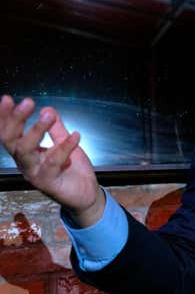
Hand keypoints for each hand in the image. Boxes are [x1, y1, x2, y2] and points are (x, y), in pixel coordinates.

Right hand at [0, 95, 103, 225]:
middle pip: (11, 140)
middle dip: (16, 120)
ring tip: (48, 116)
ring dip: (35, 131)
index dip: (5, 117)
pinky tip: (75, 135)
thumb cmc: (71, 170)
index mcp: (25, 152)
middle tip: (28, 102)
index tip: (7, 99)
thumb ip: (56, 129)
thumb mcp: (64, 143)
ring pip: (25, 151)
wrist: (86, 194)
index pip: (8, 133)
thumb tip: (47, 108)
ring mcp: (34, 174)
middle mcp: (25, 163)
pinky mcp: (48, 184)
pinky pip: (52, 163)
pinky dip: (64, 147)